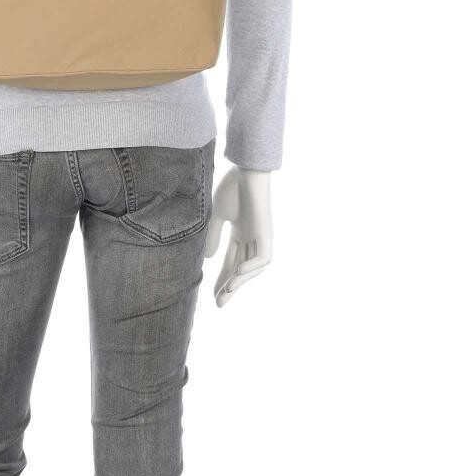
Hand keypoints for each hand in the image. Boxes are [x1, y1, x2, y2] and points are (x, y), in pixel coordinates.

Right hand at [204, 167, 272, 305]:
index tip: (212, 295)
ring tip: (227, 292)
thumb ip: (214, 237)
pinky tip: (238, 272)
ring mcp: (261, 236)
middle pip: (240, 269)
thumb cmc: (232, 188)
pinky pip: (263, 257)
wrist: (246, 170)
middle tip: (219, 304)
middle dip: (230, 287)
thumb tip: (207, 258)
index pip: (231, 262)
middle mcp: (252, 238)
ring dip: (240, 281)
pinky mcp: (267, 233)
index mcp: (241, 234)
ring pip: (253, 268)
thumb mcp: (217, 216)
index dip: (222, 279)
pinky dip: (252, 267)